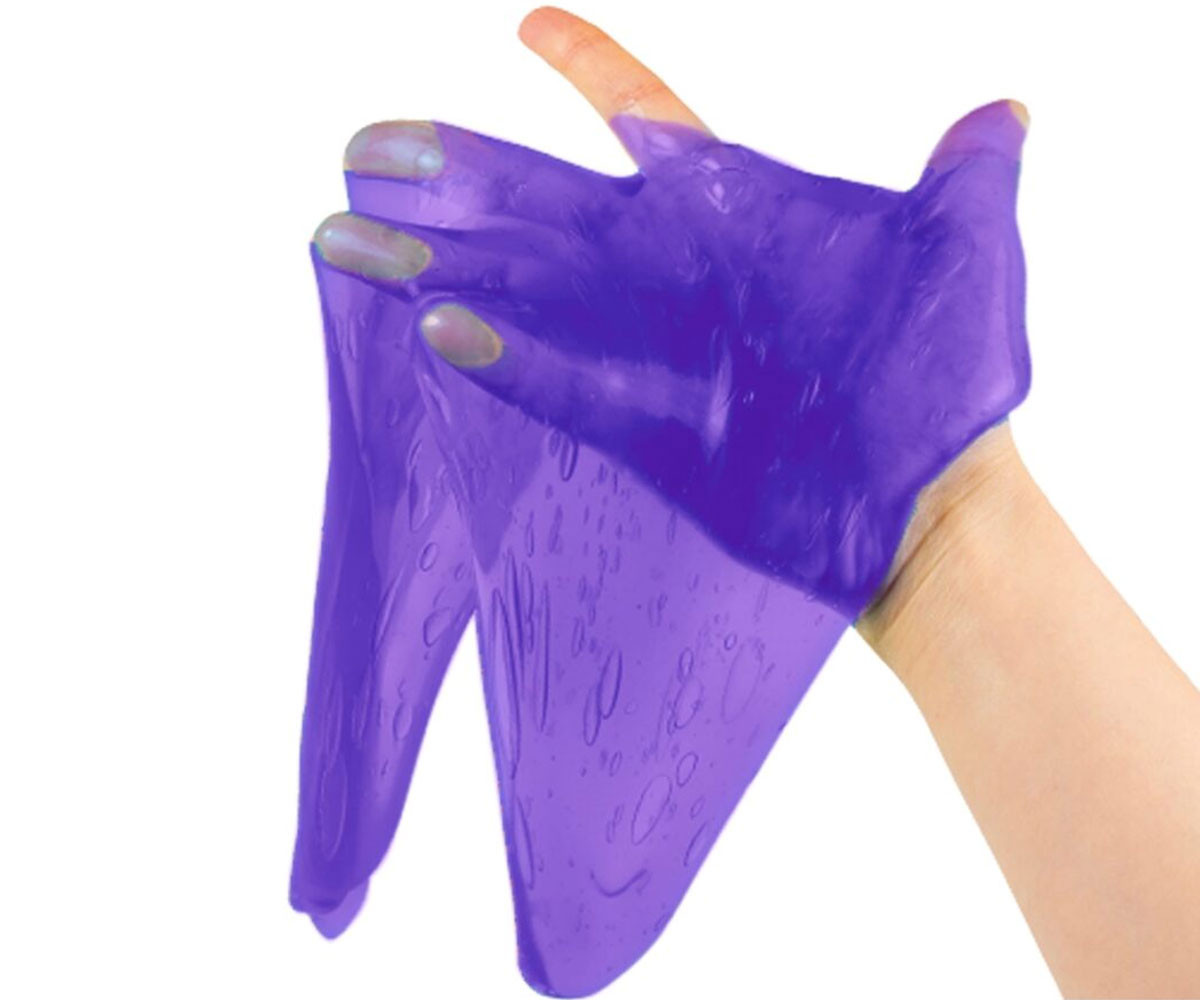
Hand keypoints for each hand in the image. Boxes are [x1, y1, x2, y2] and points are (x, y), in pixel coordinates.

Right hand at [317, 7, 1030, 616]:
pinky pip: (554, 382)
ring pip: (528, 289)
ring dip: (440, 260)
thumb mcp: (964, 257)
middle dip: (458, 172)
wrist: (928, 513)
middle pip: (546, 205)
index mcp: (738, 214)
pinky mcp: (643, 427)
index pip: (649, 120)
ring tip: (348, 235)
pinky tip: (431, 328)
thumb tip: (1003, 109)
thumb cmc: (949, 384)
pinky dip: (498, 356)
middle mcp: (679, 277)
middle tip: (367, 144)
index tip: (529, 28)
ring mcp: (653, 352)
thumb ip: (964, 177)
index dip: (589, 71)